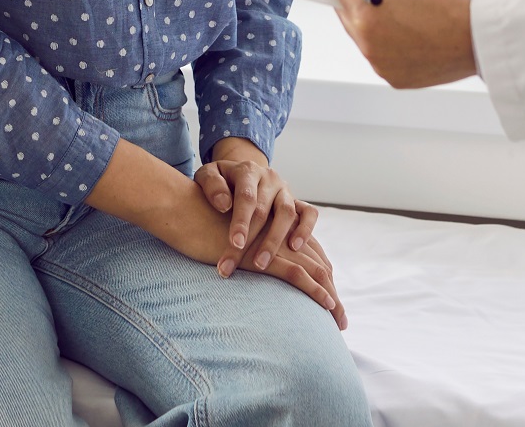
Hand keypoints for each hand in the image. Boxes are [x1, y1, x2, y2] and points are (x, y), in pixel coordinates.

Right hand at [88, 138, 345, 326]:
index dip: (319, 275)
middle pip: (316, 260)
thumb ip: (237, 244)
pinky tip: (328, 305)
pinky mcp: (261, 252)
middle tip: (341, 318)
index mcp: (271, 225)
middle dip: (330, 289)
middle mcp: (277, 230)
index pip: (306, 251)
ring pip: (312, 267)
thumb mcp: (222, 235)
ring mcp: (271, 240)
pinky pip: (295, 272)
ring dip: (328, 294)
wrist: (182, 207)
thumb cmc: (196, 221)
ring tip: (339, 318)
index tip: (329, 301)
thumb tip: (237, 264)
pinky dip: (314, 290)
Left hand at [196, 138, 321, 278]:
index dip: (241, 221)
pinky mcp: (298, 202)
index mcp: (248, 170)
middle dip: (250, 241)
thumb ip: (212, 185)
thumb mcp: (208, 175)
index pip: (246, 197)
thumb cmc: (220, 181)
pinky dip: (305, 230)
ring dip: (274, 241)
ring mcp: (286, 190)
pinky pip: (310, 214)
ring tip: (261, 264)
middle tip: (235, 265)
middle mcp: (270, 178)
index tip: (235, 243)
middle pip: (264, 211)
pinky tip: (295, 248)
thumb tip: (224, 204)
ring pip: (287, 213)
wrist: (240, 174)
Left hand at [332, 0, 480, 89]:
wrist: (475, 41)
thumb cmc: (447, 12)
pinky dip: (383, 42)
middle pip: (348, 16)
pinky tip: (397, 29)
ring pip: (363, 38)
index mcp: (367, 21)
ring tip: (383, 5)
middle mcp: (369, 47)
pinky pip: (381, 56)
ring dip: (367, 21)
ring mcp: (381, 66)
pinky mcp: (395, 78)